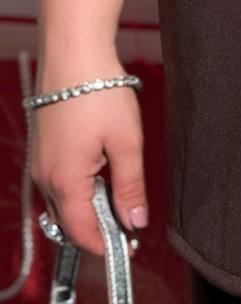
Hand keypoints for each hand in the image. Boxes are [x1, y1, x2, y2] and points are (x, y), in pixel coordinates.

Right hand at [29, 59, 148, 256]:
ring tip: (121, 193)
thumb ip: (130, 186)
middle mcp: (45, 178)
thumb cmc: (100, 93)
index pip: (82, 233)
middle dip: (98, 228)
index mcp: (65, 181)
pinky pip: (59, 184)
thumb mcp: (126, 142)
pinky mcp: (43, 151)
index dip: (107, 245)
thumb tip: (136, 221)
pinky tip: (103, 171)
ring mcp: (40, 164)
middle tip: (131, 221)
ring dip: (90, 208)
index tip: (130, 248)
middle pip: (69, 222)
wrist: (73, 55)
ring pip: (63, 203)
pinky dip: (80, 189)